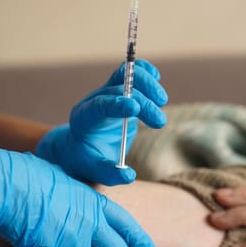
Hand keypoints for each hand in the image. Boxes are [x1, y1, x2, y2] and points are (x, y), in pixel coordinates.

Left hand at [36, 59, 167, 184]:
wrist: (83, 147)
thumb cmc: (88, 161)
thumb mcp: (95, 172)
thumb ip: (110, 174)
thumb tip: (129, 176)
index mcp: (84, 119)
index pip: (99, 105)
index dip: (116, 104)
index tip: (135, 108)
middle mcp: (95, 100)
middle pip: (118, 90)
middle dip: (142, 103)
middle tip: (160, 122)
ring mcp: (108, 92)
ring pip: (125, 75)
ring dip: (146, 83)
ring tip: (162, 101)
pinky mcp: (121, 91)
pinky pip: (130, 73)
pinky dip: (143, 70)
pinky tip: (156, 76)